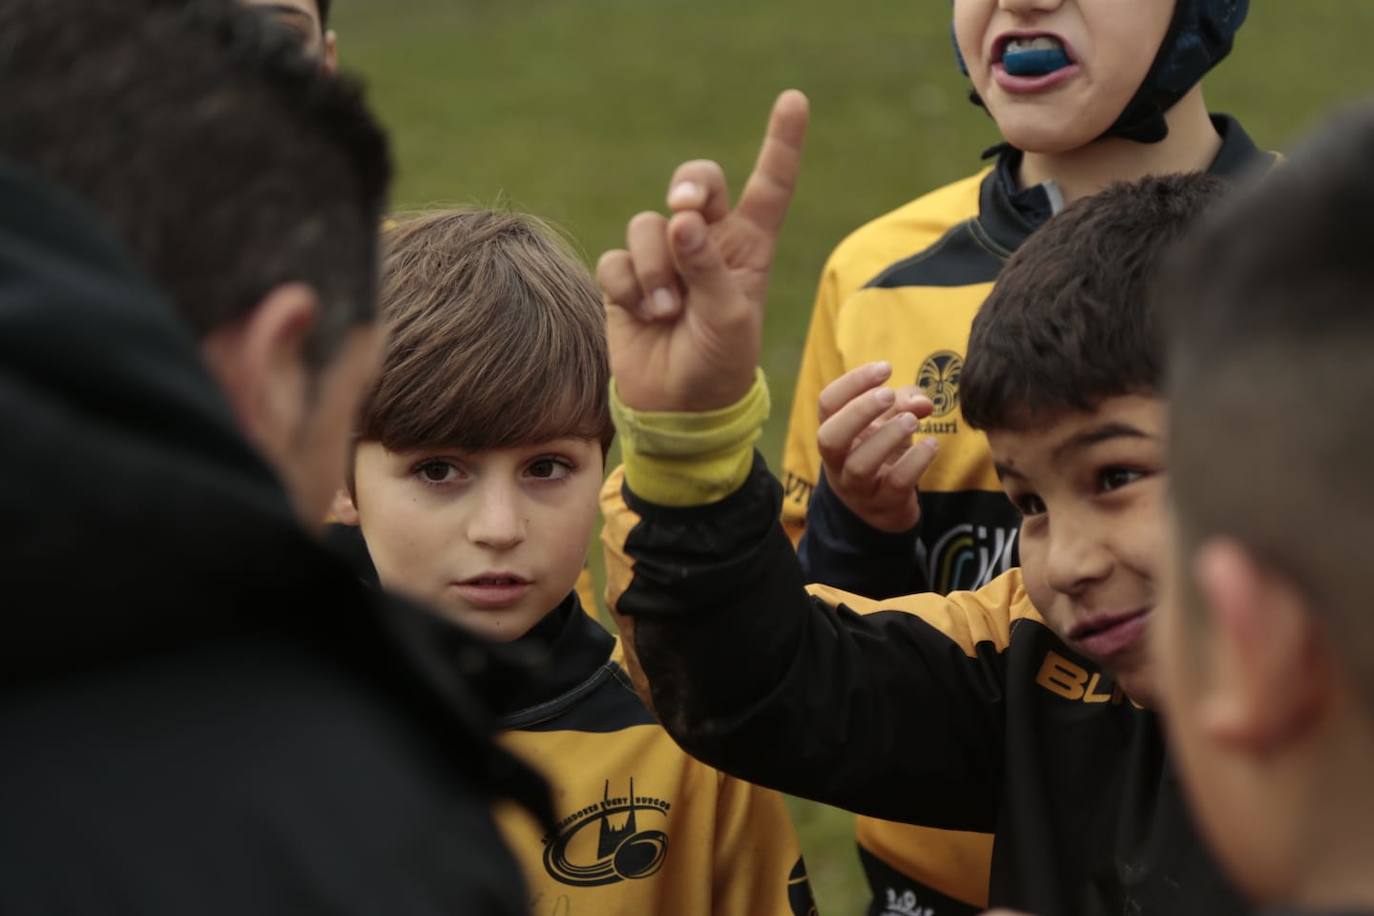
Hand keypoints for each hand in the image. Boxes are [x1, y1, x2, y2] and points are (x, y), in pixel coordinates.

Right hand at [597, 90, 808, 411]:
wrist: (676, 407)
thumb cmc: (719, 364)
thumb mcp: (729, 319)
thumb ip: (709, 268)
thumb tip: (680, 218)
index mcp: (749, 247)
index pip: (769, 185)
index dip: (781, 142)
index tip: (794, 100)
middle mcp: (708, 243)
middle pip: (698, 182)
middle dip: (691, 184)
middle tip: (687, 205)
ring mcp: (665, 258)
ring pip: (649, 225)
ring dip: (656, 268)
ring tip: (668, 312)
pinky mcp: (627, 278)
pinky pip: (617, 259)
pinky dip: (629, 286)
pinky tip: (644, 316)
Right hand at [816, 361, 937, 532]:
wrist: (884, 506)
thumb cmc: (882, 451)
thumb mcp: (888, 420)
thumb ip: (905, 402)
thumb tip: (923, 402)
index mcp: (833, 431)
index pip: (827, 403)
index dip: (852, 382)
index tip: (885, 368)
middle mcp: (838, 461)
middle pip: (831, 436)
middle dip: (859, 411)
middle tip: (888, 394)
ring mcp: (858, 487)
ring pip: (860, 464)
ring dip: (888, 437)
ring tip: (913, 421)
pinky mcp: (885, 503)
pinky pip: (896, 483)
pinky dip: (915, 461)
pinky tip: (931, 445)